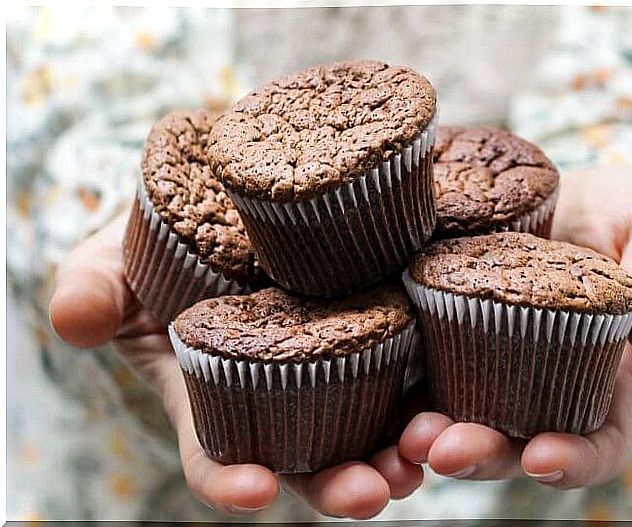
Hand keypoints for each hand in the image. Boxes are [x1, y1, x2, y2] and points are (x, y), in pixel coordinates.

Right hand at [48, 214, 422, 518]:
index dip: (229, 481)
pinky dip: (436, 386)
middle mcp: (281, 394)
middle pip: (310, 458)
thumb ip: (95, 287)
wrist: (235, 193)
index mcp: (214, 392)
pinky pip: (416, 367)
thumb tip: (73, 319)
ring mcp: (338, 364)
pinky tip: (454, 386)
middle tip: (370, 491)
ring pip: (372, 426)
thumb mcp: (119, 253)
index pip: (216, 454)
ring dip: (401, 450)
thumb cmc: (168, 234)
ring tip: (425, 452)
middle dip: (338, 483)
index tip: (250, 491)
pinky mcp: (385, 325)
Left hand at [398, 166, 631, 487]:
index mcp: (605, 381)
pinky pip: (420, 355)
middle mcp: (541, 383)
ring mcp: (489, 358)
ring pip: (457, 411)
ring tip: (404, 430)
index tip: (543, 458)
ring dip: (428, 430)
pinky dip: (395, 370)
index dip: (573, 460)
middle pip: (511, 439)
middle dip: (478, 452)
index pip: (596, 442)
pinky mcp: (446, 324)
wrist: (576, 198)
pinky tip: (371, 361)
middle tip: (442, 449)